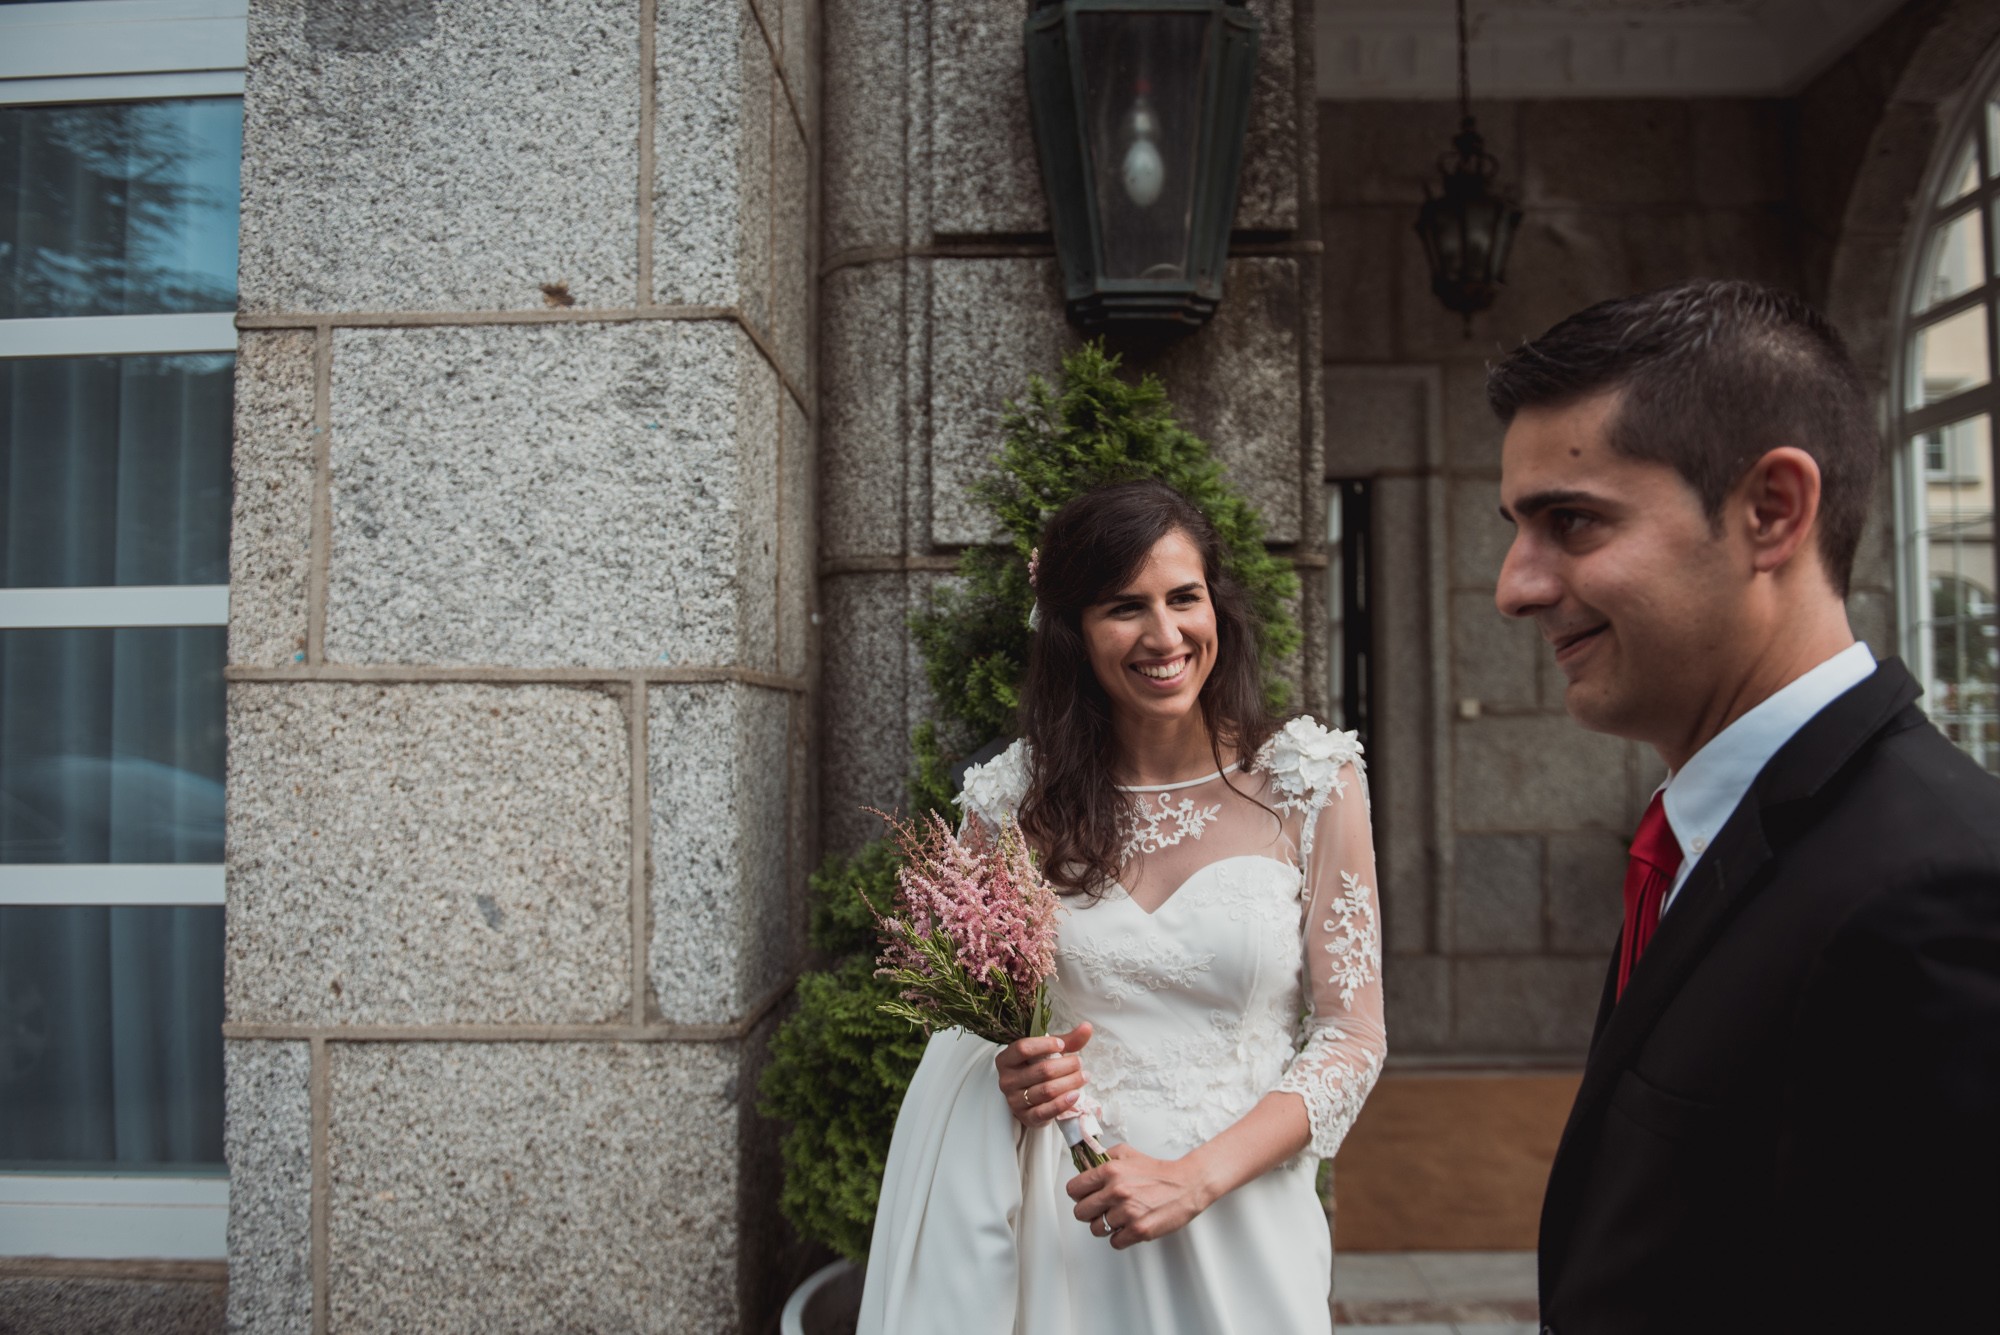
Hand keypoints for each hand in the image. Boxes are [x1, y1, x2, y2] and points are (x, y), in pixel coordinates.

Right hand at [995, 1022, 1092, 1130]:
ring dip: (1071, 1082)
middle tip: (1080, 1063)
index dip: (1045, 1045)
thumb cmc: (1037, 1069)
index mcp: (1006, 1059)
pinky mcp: (1026, 1118)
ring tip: (1084, 1076)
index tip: (1062, 1045)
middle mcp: (1006, 1080)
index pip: (1023, 1048)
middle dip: (1067, 1065)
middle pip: (1042, 1070)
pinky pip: (1046, 1111)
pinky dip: (1063, 1103)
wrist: (1029, 1100)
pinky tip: (1076, 1094)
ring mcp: (1014, 1101)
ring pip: (1047, 1090)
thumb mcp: (1047, 1052)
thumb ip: (1066, 1040)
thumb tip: (1087, 1027)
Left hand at [1066, 1144, 1214, 1248]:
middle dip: (1088, 1212)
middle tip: (1099, 1209)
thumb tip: (1085, 1165)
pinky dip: (1119, 1237)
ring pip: (1096, 1229)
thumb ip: (1103, 1157)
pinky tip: (1128, 1227)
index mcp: (1110, 1171)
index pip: (1073, 1189)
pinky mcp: (1139, 1230)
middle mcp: (1115, 1191)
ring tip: (1117, 1218)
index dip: (1077, 1194)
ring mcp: (1127, 1212)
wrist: (1186, 1184)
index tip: (1084, 1196)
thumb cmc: (1158, 1171)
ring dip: (1104, 1226)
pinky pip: (1114, 1242)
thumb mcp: (1127, 1153)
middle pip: (1080, 1212)